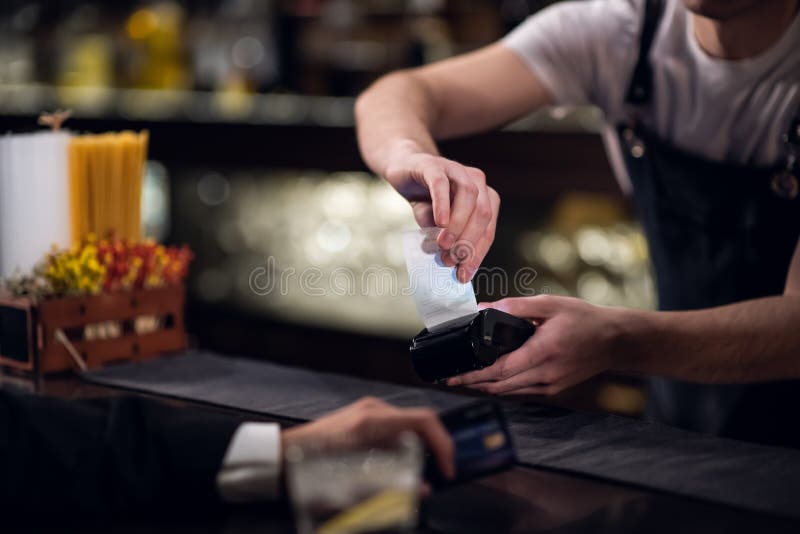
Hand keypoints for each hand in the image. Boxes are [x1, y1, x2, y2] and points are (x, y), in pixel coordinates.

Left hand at [281, 397, 454, 479]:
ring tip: (412, 476)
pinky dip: (400, 450)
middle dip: (431, 451)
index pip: (425, 420)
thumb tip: (422, 488)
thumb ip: (393, 485)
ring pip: (406, 429)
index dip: (444, 444)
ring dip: (415, 452)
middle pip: (418, 425)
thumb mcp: (355, 483)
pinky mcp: (361, 420)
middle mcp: (372, 410)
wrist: (281, 457)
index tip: (448, 466)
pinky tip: (393, 469)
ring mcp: (366, 412)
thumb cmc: (311, 467)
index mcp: (373, 420)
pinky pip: (392, 431)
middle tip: (434, 475)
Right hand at [384, 145, 498, 282]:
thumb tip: (451, 263)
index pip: (488, 230)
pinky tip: (439, 222)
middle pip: (483, 213)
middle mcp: (477, 182)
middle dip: (468, 241)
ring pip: (468, 196)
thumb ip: (446, 240)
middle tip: (451, 261)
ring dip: (458, 225)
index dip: (477, 254)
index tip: (464, 274)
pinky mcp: (434, 165)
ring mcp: (457, 170)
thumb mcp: (437, 226)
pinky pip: (442, 185)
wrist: (404, 170)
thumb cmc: (426, 200)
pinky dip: (443, 204)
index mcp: (484, 198)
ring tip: (444, 244)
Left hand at [446, 296, 624, 394]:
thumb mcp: (549, 305)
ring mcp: (549, 385)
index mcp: (542, 352)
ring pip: (509, 391)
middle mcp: (545, 374)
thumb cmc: (584, 319)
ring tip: (465, 378)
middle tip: (451, 378)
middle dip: (472, 383)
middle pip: (499, 385)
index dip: (473, 375)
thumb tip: (484, 309)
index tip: (453, 376)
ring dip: (485, 386)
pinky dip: (503, 386)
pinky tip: (492, 378)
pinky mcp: (553, 389)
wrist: (614, 341)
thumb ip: (515, 308)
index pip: (500, 370)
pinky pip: (521, 391)